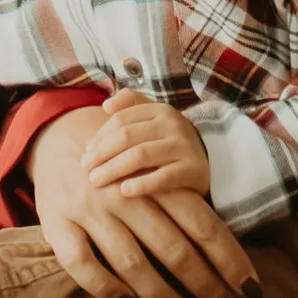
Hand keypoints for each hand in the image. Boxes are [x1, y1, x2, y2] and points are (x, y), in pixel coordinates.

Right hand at [28, 103, 262, 297]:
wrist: (54, 137)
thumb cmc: (119, 166)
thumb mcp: (153, 172)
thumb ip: (181, 203)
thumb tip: (226, 250)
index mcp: (156, 179)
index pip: (202, 223)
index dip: (230, 259)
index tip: (253, 291)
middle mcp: (126, 194)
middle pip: (174, 248)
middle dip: (207, 288)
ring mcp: (90, 210)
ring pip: (133, 263)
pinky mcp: (58, 224)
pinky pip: (84, 265)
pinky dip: (109, 289)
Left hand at [84, 90, 208, 199]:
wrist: (212, 163)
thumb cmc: (171, 143)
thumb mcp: (155, 120)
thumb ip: (131, 106)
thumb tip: (105, 105)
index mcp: (160, 110)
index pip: (121, 120)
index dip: (100, 137)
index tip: (85, 154)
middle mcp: (174, 124)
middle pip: (127, 137)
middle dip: (102, 153)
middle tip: (85, 169)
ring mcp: (184, 147)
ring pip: (141, 155)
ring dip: (114, 168)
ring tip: (96, 181)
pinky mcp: (194, 171)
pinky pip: (163, 178)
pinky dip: (142, 184)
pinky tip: (123, 192)